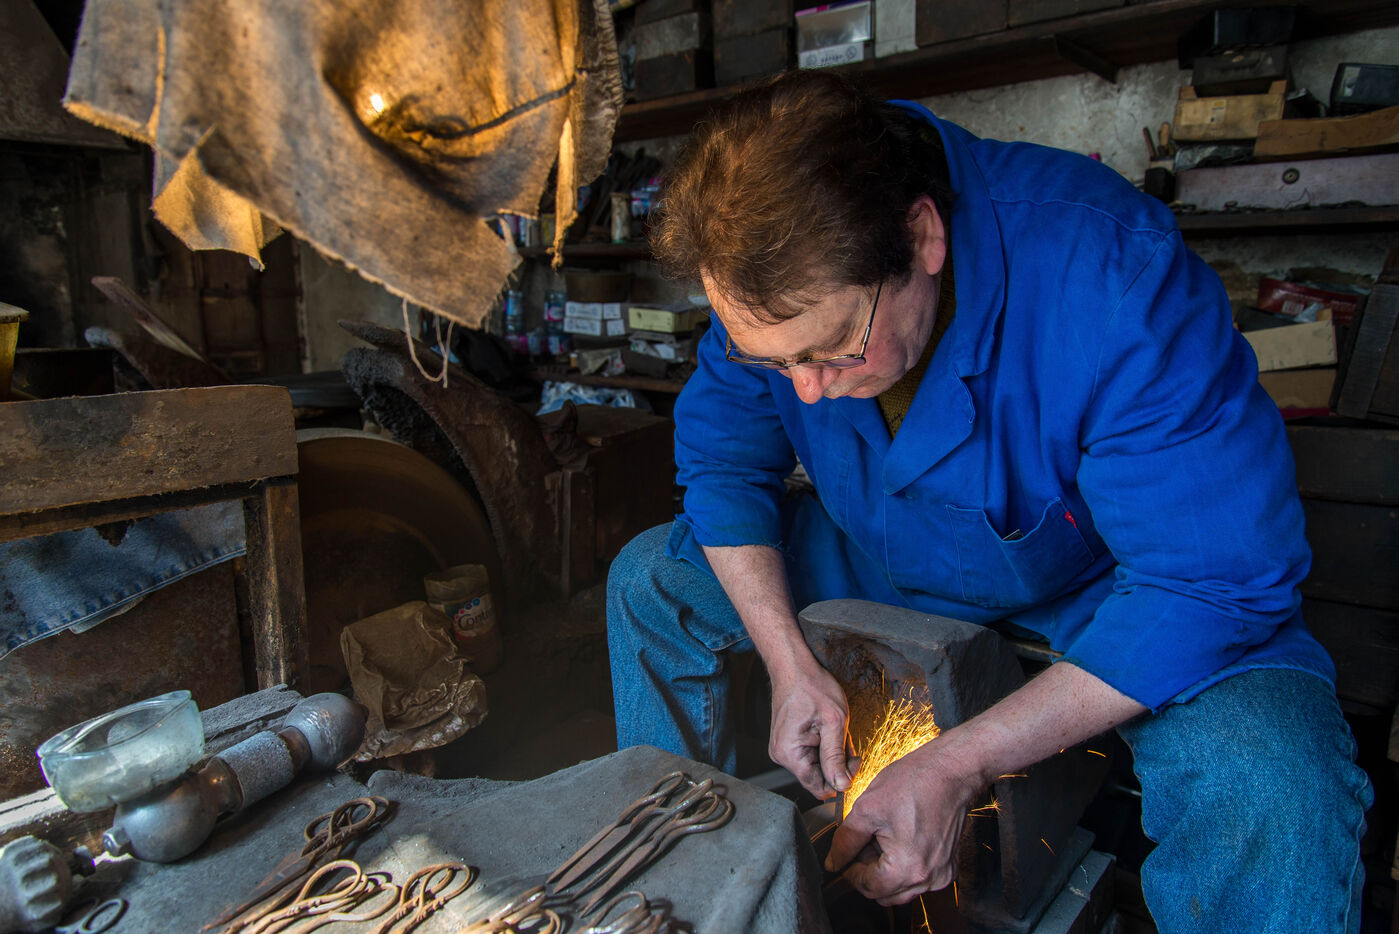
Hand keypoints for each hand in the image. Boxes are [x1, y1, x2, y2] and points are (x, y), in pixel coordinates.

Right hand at [767, 662, 850, 798]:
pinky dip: (825, 745)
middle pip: (819, 776)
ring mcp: (784, 748)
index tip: (854, 760)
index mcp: (791, 754)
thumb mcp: (834, 723)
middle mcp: (782, 755)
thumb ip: (837, 757)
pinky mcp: (788, 742)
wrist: (794, 667)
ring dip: (833, 752)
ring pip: (817, 765)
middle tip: (847, 740)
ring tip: (837, 730)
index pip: (819, 787)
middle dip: (838, 762)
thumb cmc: (812, 687)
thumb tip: (842, 785)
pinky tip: (828, 728)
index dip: (841, 778)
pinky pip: (811, 754)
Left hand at [824, 738, 985, 905]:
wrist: (951, 769)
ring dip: (886, 871)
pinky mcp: (948, 865)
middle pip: (885, 894)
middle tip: (864, 843)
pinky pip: (918, 878)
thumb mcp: (867, 809)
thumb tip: (833, 862)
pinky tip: (900, 839)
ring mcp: (942, 874)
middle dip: (868, 873)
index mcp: (907, 869)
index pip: (868, 888)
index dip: (850, 872)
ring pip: (901, 888)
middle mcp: (929, 879)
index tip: (845, 856)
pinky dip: (904, 866)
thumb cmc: (915, 783)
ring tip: (882, 838)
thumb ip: (846, 841)